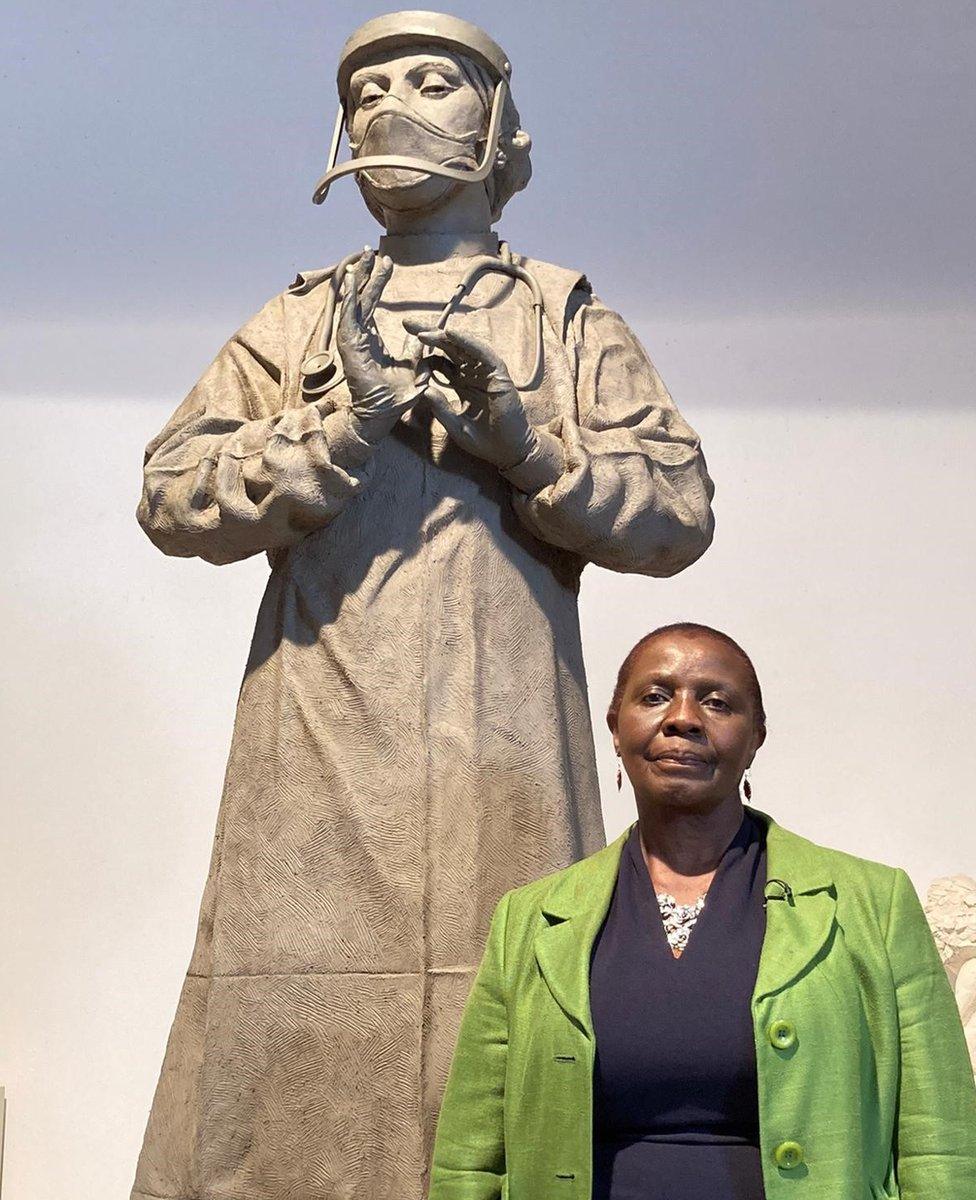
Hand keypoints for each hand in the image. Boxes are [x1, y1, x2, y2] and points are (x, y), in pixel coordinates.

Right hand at [336, 249, 423, 443]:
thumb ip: (416, 350)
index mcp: (371, 341)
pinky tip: (352, 280)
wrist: (381, 416)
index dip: (377, 283)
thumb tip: (426, 336)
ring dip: (358, 280)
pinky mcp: (350, 348)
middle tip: (371, 251)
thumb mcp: (413, 367)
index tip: (386, 264)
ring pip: (355, 304)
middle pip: (362, 299)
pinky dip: (350, 298)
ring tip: (361, 259)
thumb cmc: (394, 397)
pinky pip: (349, 317)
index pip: (371, 306)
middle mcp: (359, 338)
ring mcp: (353, 342)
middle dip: (367, 274)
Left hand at [405, 321, 537, 470]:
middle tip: (407, 323)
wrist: (507, 451)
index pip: (440, 361)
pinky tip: (451, 334)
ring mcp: (486, 372)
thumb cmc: (483, 441)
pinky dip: (467, 342)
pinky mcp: (498, 375)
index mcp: (461, 383)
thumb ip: (439, 407)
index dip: (423, 353)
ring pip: (464, 346)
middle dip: (429, 334)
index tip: (404, 351)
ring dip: (444, 336)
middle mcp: (473, 373)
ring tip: (423, 332)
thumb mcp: (454, 424)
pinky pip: (482, 353)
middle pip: (449, 347)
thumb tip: (421, 390)